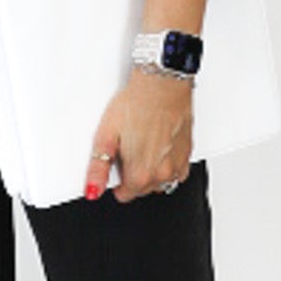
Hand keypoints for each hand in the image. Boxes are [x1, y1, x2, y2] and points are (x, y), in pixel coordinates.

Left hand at [85, 67, 193, 203]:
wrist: (162, 85)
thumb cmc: (137, 104)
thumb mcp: (106, 135)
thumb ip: (98, 168)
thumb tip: (92, 189)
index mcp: (140, 174)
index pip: (125, 195)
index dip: (117, 182)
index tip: (117, 166)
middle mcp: (162, 173)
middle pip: (142, 189)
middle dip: (133, 176)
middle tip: (128, 150)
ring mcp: (177, 165)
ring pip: (160, 182)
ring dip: (151, 172)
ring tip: (143, 147)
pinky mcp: (188, 153)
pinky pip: (177, 172)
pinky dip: (167, 166)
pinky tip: (159, 147)